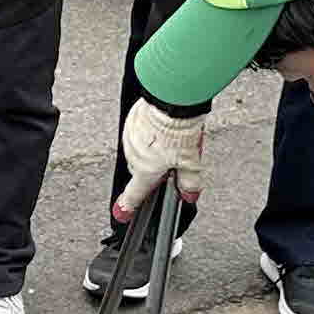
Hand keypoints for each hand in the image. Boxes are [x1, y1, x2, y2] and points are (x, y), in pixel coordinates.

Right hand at [115, 100, 206, 221]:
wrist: (171, 101)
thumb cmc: (178, 130)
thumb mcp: (191, 161)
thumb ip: (189, 182)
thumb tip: (189, 195)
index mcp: (146, 170)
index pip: (135, 194)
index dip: (128, 206)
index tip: (122, 213)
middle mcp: (134, 156)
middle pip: (142, 169)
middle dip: (154, 168)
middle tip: (172, 160)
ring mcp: (130, 137)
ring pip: (140, 150)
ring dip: (153, 148)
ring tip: (171, 140)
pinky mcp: (132, 120)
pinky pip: (139, 131)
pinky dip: (149, 132)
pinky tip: (163, 127)